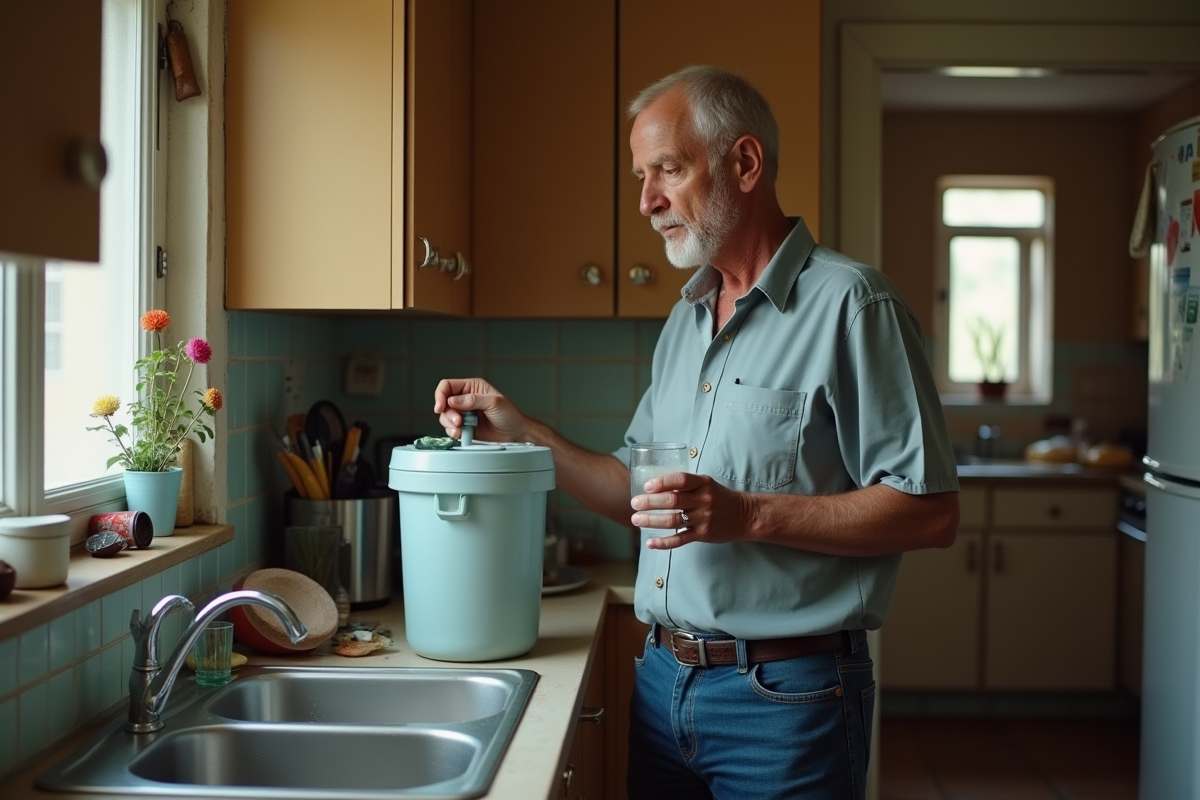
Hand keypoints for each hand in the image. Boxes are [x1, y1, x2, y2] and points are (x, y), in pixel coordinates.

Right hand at [433, 378, 528, 442]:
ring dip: (450, 424)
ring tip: (463, 427)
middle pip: (443, 403)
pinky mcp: (464, 426)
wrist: (515, 433)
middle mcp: (465, 399)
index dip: (440, 395)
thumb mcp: (494, 402)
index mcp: (472, 387)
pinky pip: (450, 428)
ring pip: (445, 417)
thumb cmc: (510, 414)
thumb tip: (452, 401)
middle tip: (459, 421)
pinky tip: (463, 433)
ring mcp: (464, 413)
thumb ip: (473, 400)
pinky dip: (453, 432)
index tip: (440, 407)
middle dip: (448, 413)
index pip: (447, 386)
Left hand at [630, 471, 752, 549]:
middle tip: (634, 503)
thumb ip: (686, 485)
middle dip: (651, 502)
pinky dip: (664, 542)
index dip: (662, 482)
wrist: (745, 515)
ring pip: (674, 520)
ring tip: (636, 520)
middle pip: (673, 500)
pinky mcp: (703, 534)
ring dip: (652, 521)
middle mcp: (703, 500)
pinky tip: (650, 542)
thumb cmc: (720, 498)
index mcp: (703, 483)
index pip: (681, 479)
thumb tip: (655, 485)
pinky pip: (681, 539)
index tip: (646, 486)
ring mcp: (704, 518)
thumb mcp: (706, 484)